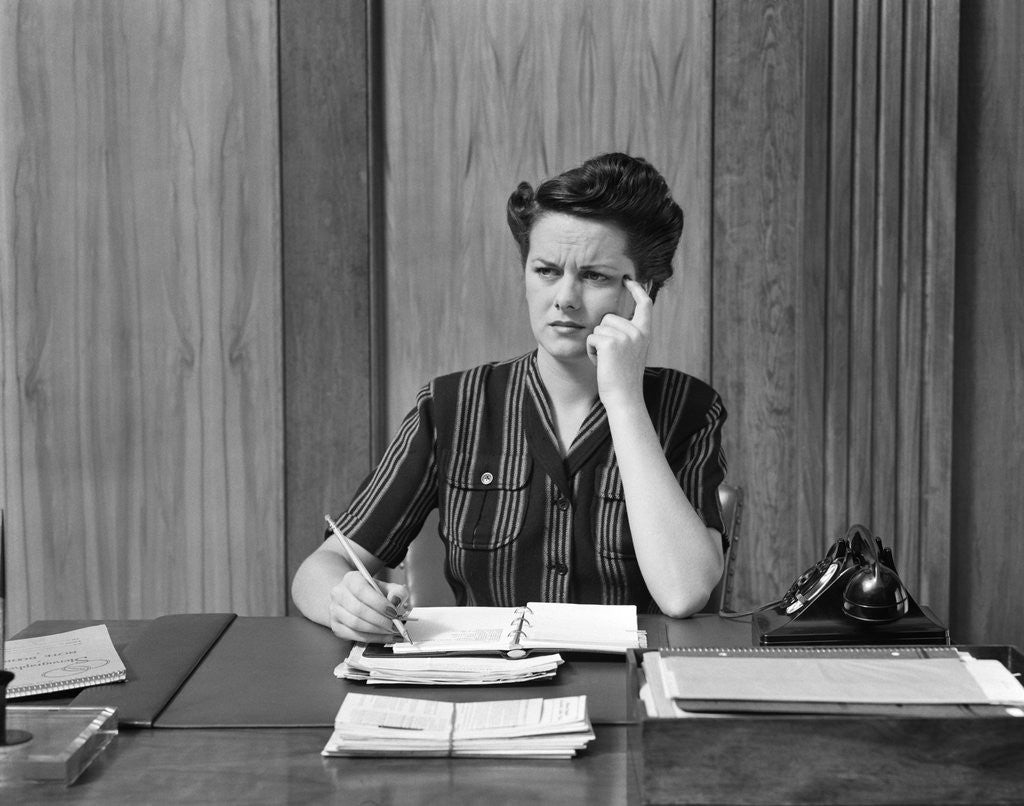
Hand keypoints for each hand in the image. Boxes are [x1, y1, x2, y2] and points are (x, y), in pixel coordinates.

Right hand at [326, 571, 409, 642]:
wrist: (355, 601)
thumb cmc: (373, 594)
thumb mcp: (388, 588)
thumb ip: (397, 591)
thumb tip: (395, 600)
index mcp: (351, 579)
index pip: (362, 590)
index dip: (379, 603)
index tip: (393, 612)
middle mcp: (339, 594)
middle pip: (358, 610)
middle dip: (380, 620)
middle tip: (394, 625)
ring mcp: (335, 611)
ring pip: (355, 624)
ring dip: (377, 631)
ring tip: (391, 631)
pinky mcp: (336, 627)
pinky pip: (354, 635)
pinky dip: (372, 638)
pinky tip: (384, 637)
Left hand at [586, 277, 651, 408]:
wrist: (624, 398)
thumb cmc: (624, 379)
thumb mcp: (631, 352)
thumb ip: (627, 335)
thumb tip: (610, 319)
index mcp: (645, 333)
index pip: (644, 305)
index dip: (637, 290)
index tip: (629, 280)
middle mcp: (637, 332)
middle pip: (609, 317)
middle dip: (603, 334)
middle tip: (611, 357)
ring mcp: (625, 336)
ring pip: (598, 327)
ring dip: (596, 344)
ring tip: (607, 361)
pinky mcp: (610, 343)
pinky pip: (591, 337)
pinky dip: (591, 351)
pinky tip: (600, 364)